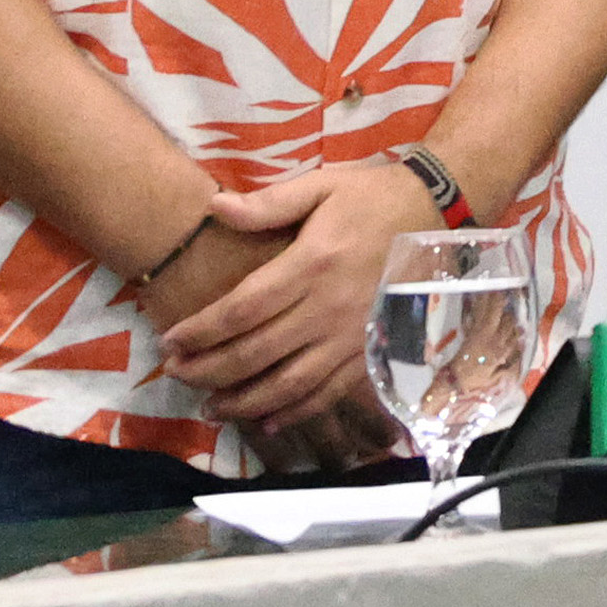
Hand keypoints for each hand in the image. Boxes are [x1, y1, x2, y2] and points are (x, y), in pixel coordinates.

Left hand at [159, 161, 424, 430]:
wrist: (437, 213)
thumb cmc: (372, 197)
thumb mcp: (323, 186)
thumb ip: (268, 204)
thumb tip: (215, 208)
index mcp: (312, 264)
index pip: (242, 309)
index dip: (201, 331)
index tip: (169, 341)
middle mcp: (328, 307)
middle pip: (255, 353)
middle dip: (207, 369)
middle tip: (175, 373)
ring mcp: (350, 335)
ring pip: (287, 383)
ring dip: (242, 400)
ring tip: (210, 406)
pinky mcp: (369, 351)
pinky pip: (327, 391)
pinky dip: (294, 411)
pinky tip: (266, 420)